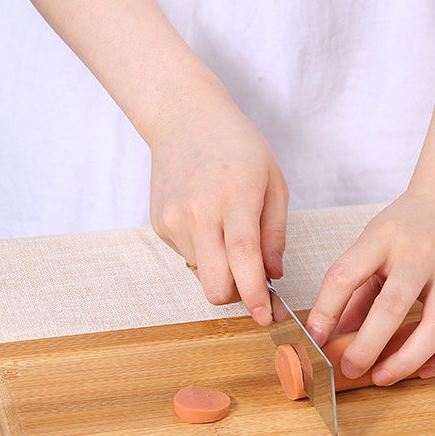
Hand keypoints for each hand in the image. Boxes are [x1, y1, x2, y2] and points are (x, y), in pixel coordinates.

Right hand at [149, 86, 287, 324]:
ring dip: (221, 270)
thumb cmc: (237, 146)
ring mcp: (175, 220)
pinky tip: (207, 221)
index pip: (243, 260)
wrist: (183, 117)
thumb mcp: (273, 182)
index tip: (267, 318)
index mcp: (234, 198)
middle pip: (215, 285)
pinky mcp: (160, 225)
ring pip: (202, 275)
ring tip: (228, 234)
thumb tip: (274, 275)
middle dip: (236, 297)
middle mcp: (200, 212)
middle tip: (252, 283)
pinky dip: (204, 253)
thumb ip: (275, 233)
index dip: (255, 296)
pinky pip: (188, 258)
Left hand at [306, 189, 434, 383]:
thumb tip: (329, 336)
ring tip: (384, 376)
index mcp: (383, 240)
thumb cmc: (406, 226)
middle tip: (351, 369)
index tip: (314, 338)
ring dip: (408, 359)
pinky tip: (425, 371)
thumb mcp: (371, 244)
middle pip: (393, 306)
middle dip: (367, 345)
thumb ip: (352, 290)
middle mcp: (420, 255)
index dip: (325, 311)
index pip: (346, 275)